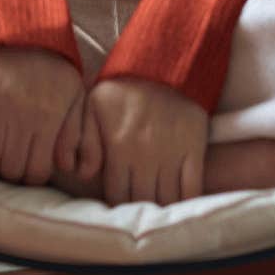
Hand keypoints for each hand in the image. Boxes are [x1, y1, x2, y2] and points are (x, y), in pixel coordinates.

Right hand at [0, 47, 86, 185]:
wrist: (21, 29)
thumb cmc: (52, 67)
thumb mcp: (74, 96)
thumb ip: (75, 134)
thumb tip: (71, 168)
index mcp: (49, 117)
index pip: (37, 170)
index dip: (33, 175)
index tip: (29, 167)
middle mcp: (22, 115)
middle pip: (11, 169)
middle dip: (13, 171)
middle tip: (12, 160)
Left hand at [85, 76, 207, 205]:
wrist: (164, 66)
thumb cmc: (123, 86)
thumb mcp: (92, 105)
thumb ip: (83, 139)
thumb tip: (82, 173)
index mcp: (118, 147)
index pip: (115, 193)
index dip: (115, 203)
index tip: (116, 203)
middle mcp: (145, 157)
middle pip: (140, 200)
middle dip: (136, 208)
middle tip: (135, 209)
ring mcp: (171, 155)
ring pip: (166, 198)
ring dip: (160, 207)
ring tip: (154, 209)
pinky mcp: (193, 150)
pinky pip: (192, 187)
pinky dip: (186, 201)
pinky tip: (179, 204)